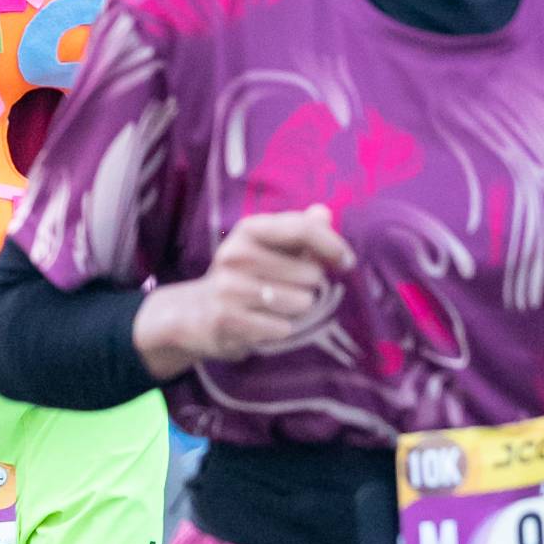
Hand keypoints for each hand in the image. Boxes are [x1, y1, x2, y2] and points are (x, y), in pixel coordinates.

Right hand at [133, 208, 353, 380]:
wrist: (196, 313)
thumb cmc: (245, 277)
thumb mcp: (267, 248)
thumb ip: (299, 231)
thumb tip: (324, 213)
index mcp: (249, 229)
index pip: (302, 228)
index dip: (332, 245)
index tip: (347, 262)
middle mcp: (236, 254)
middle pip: (310, 273)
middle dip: (311, 286)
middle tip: (290, 290)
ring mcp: (229, 288)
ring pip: (301, 302)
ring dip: (299, 310)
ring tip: (277, 308)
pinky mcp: (228, 320)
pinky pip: (283, 328)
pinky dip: (282, 330)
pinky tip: (265, 325)